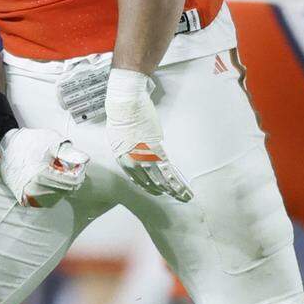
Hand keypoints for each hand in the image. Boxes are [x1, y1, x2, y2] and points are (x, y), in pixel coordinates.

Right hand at [0, 128, 87, 205]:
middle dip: (71, 178)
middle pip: (68, 189)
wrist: (4, 149)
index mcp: (43, 175)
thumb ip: (69, 153)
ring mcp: (31, 196)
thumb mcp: (50, 141)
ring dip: (63, 185)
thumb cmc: (28, 143)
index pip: (73, 182)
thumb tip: (85, 160)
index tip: (77, 165)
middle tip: (65, 166)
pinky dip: (53, 190)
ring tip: (54, 171)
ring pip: (60, 195)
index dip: (79, 172)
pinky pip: (49, 199)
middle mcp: (36, 189)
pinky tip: (48, 179)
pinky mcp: (27, 199)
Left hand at [105, 68, 191, 201]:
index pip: (137, 180)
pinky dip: (177, 182)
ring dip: (174, 191)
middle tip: (174, 196)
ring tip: (183, 197)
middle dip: (163, 191)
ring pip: (162, 180)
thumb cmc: (121, 116)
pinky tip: (183, 190)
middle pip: (150, 183)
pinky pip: (169, 172)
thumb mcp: (120, 137)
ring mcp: (146, 159)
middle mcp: (133, 164)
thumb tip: (139, 150)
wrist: (126, 106)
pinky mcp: (158, 152)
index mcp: (123, 160)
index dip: (148, 187)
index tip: (157, 191)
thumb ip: (129, 148)